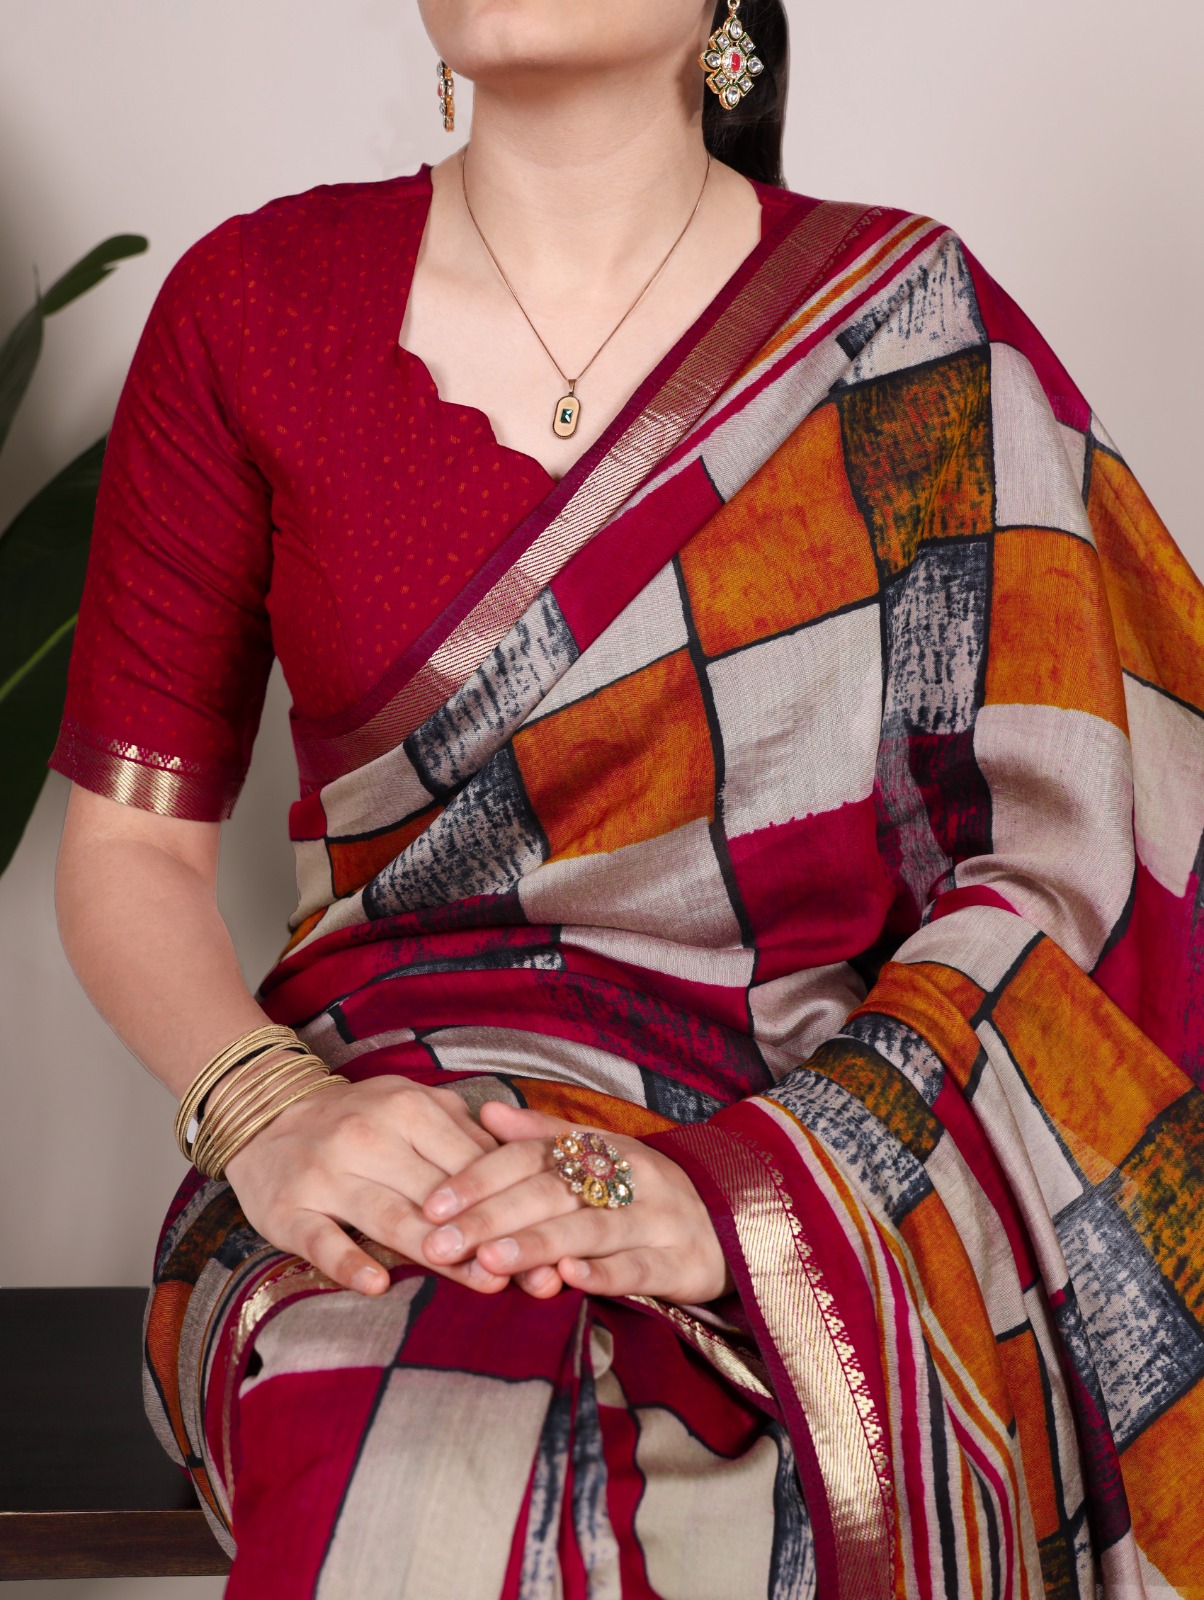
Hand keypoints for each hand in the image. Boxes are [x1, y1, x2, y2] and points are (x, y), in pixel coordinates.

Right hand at [223, 1075, 511, 1296]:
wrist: (269, 1114)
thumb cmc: (363, 1119)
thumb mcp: (416, 1107)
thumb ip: (467, 1138)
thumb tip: (527, 1175)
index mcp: (407, 1108)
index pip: (467, 1162)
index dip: (507, 1201)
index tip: (544, 1237)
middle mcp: (367, 1136)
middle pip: (436, 1195)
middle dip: (484, 1236)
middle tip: (528, 1272)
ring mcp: (325, 1173)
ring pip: (389, 1217)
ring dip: (436, 1253)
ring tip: (482, 1283)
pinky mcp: (287, 1210)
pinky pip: (321, 1240)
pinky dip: (348, 1262)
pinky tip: (376, 1285)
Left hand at [418, 1103, 734, 1304]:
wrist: (735, 1221)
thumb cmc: (645, 1192)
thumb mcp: (600, 1155)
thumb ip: (542, 1138)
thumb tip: (485, 1112)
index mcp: (602, 1148)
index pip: (532, 1156)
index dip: (481, 1177)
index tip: (432, 1203)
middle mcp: (628, 1176)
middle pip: (552, 1192)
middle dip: (491, 1217)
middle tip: (439, 1242)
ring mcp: (657, 1219)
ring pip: (590, 1228)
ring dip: (538, 1242)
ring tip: (490, 1259)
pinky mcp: (681, 1263)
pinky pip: (639, 1267)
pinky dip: (603, 1272)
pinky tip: (568, 1278)